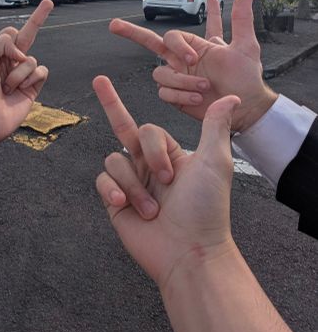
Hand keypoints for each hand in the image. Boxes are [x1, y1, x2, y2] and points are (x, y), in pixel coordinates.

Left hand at [0, 0, 52, 143]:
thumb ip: (4, 42)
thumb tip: (23, 52)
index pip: (11, 33)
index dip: (13, 34)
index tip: (16, 32)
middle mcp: (11, 61)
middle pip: (28, 34)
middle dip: (39, 17)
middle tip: (48, 2)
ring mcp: (23, 74)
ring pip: (32, 59)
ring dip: (18, 72)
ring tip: (6, 87)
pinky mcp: (33, 87)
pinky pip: (41, 71)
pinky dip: (30, 78)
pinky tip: (19, 89)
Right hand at [94, 74, 239, 288]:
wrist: (189, 252)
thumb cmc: (205, 209)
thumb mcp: (214, 162)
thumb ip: (215, 126)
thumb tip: (231, 96)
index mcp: (170, 156)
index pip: (147, 131)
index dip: (153, 149)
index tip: (170, 175)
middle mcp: (149, 167)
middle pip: (123, 128)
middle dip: (111, 102)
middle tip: (99, 79)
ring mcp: (132, 184)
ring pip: (113, 160)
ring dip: (132, 185)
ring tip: (151, 210)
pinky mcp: (116, 203)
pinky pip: (102, 181)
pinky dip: (113, 191)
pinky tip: (125, 205)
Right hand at [110, 0, 275, 133]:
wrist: (244, 108)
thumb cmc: (246, 78)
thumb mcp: (246, 46)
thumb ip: (241, 19)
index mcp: (194, 46)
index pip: (171, 36)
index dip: (178, 45)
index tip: (194, 58)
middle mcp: (181, 60)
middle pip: (149, 43)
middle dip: (131, 33)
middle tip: (113, 25)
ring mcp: (177, 78)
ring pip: (160, 74)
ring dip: (181, 81)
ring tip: (204, 88)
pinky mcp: (175, 96)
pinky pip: (165, 93)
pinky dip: (181, 95)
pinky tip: (198, 98)